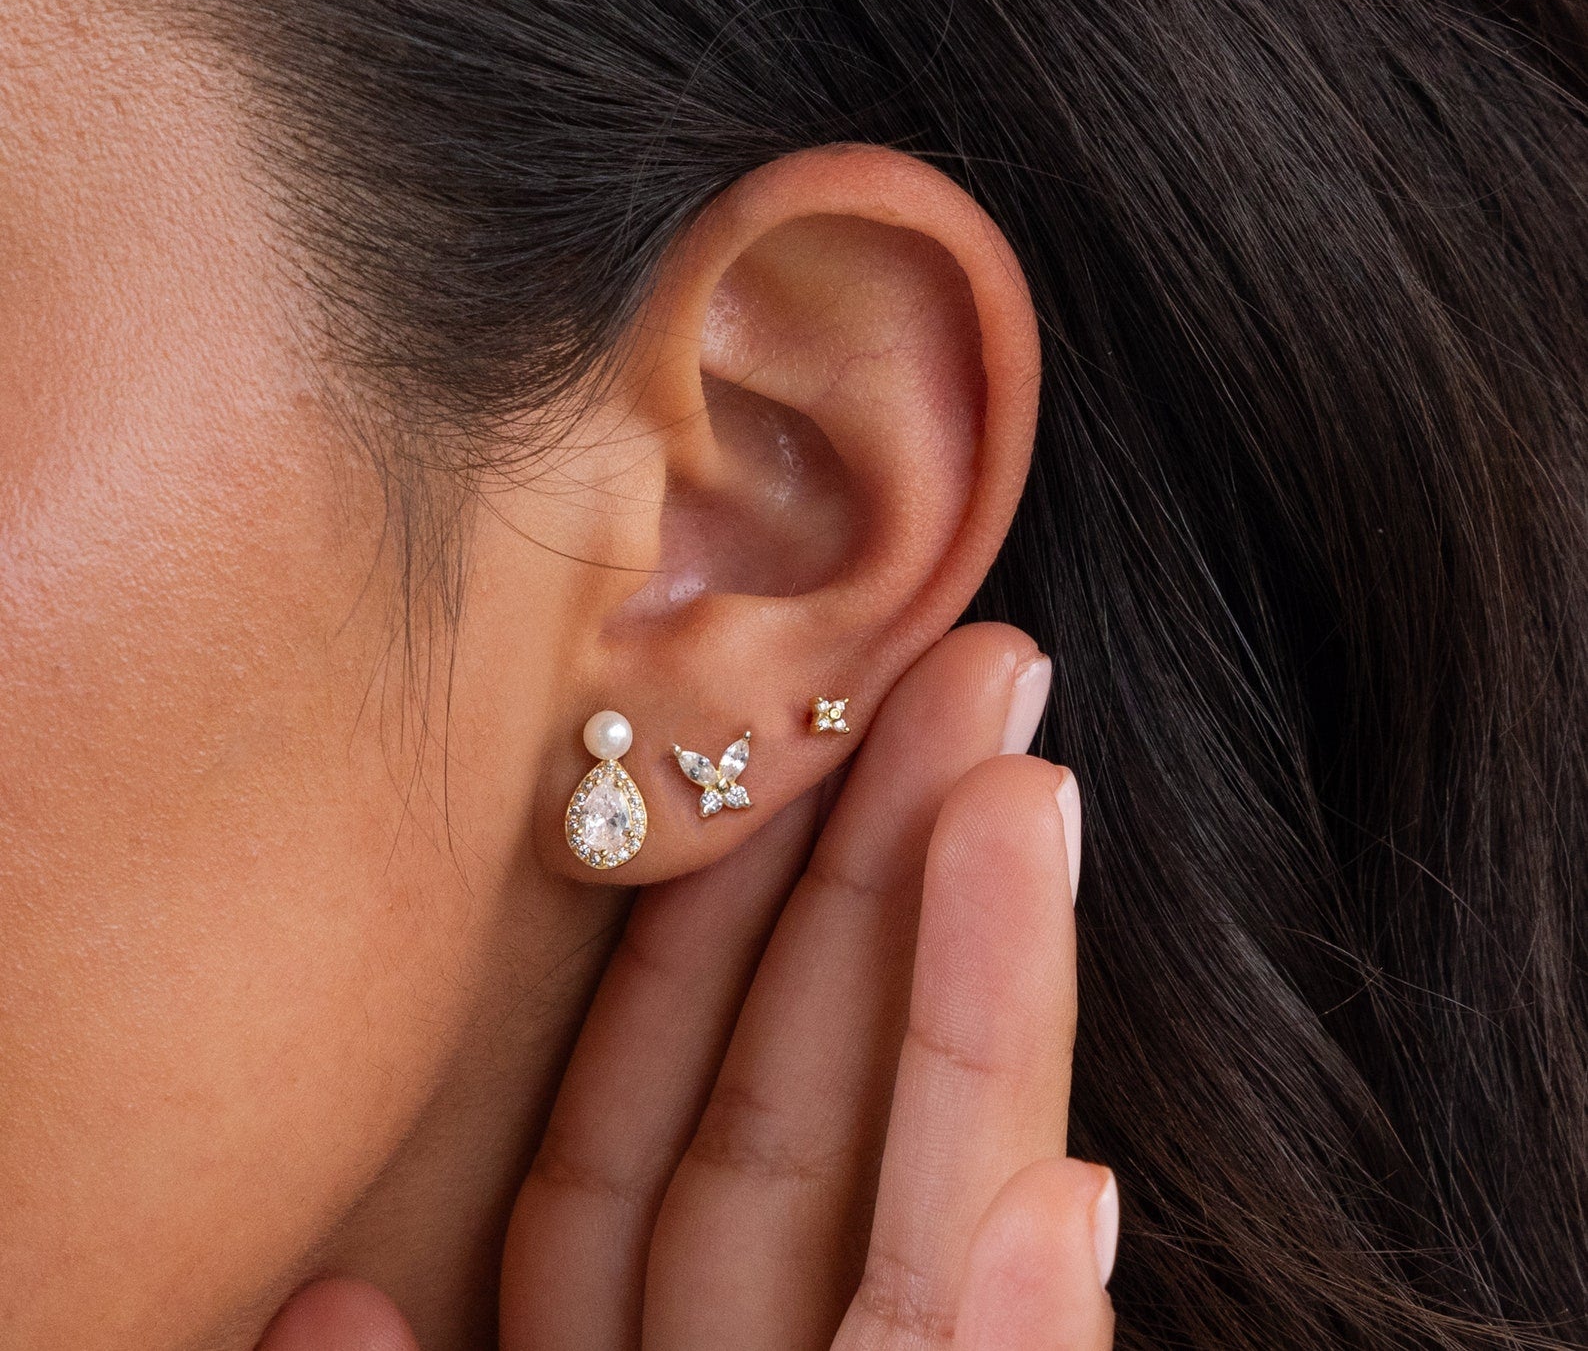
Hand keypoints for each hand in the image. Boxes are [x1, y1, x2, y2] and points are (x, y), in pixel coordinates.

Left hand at [259, 625, 1116, 1349]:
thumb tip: (331, 1300)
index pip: (637, 1138)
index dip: (709, 934)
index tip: (775, 750)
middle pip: (808, 1118)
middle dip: (895, 883)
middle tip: (977, 666)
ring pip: (920, 1223)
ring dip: (995, 1021)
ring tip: (1030, 794)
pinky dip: (1026, 1344)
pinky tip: (1072, 1198)